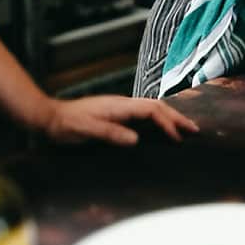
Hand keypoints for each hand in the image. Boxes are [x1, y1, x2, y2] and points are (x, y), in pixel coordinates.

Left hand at [43, 94, 197, 145]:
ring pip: (151, 110)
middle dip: (176, 117)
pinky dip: (158, 121)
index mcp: (119, 106)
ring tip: (185, 129)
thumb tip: (136, 139)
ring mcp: (120, 109)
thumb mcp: (85, 130)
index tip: (177, 138)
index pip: (151, 111)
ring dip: (169, 118)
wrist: (49, 117)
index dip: (166, 123)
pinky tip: (161, 129)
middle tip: (195, 130)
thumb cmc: (66, 125)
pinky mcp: (116, 115)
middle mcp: (122, 105)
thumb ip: (109, 133)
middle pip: (156, 107)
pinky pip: (143, 116)